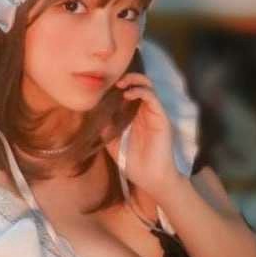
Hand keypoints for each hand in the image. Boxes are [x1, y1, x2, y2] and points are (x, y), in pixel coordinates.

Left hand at [104, 73, 179, 197]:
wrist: (150, 178)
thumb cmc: (133, 162)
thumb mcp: (112, 142)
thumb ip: (105, 127)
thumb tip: (94, 112)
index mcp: (134, 115)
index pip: (128, 92)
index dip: (117, 86)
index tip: (104, 87)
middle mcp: (144, 111)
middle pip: (139, 84)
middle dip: (127, 78)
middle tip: (114, 82)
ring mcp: (154, 114)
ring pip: (148, 86)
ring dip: (134, 80)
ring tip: (121, 84)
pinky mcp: (161, 118)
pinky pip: (153, 98)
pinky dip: (141, 92)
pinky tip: (128, 94)